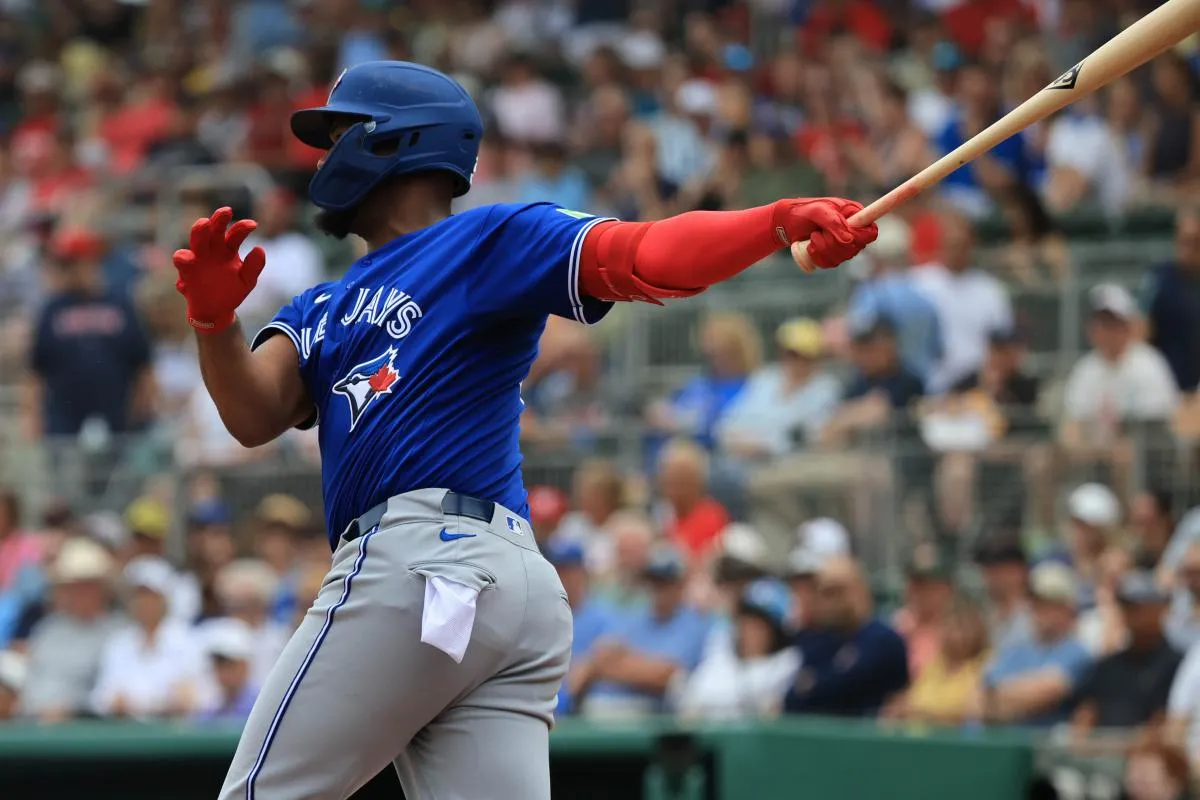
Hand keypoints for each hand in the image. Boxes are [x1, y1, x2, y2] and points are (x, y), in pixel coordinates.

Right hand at [172, 207, 265, 332]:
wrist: (216, 311)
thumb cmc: (232, 291)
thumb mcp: (247, 281)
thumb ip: (254, 267)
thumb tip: (259, 248)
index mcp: (228, 249)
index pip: (235, 233)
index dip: (243, 227)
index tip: (254, 225)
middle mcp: (212, 249)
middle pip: (214, 229)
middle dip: (219, 219)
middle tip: (226, 211)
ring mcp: (198, 257)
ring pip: (197, 239)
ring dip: (200, 230)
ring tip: (204, 224)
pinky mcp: (186, 269)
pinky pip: (182, 260)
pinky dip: (184, 258)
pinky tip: (188, 259)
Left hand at [771, 198, 877, 271]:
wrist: (787, 222)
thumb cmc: (803, 211)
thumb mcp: (818, 211)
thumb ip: (833, 222)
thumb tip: (848, 239)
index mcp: (855, 215)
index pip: (871, 232)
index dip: (861, 238)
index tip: (845, 236)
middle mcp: (852, 230)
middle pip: (857, 248)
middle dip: (834, 244)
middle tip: (819, 233)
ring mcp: (843, 243)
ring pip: (844, 257)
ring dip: (824, 250)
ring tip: (813, 238)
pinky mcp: (832, 254)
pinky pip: (832, 263)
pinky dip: (819, 258)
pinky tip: (811, 248)